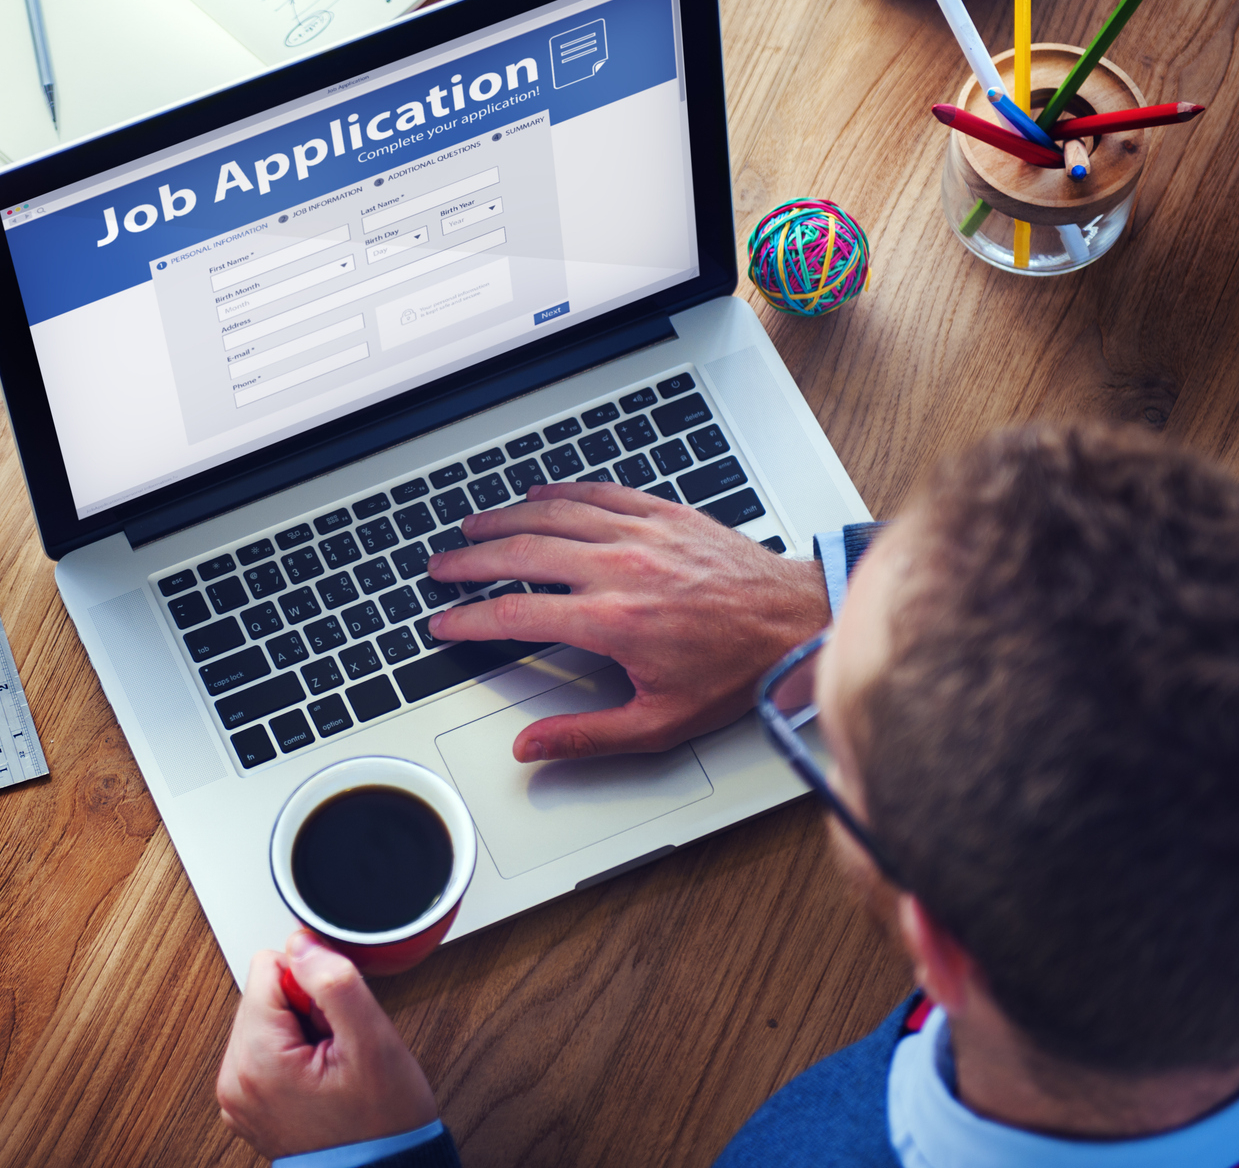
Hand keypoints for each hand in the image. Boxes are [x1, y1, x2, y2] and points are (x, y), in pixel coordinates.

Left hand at [216, 931, 437, 1158]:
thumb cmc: (383, 1125)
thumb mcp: (373, 1043)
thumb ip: (334, 981)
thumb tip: (301, 942)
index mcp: (255, 1060)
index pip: (268, 967)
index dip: (313, 987)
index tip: (334, 1025)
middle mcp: (234, 1079)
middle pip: (263, 994)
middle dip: (306, 1011)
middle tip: (337, 1051)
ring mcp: (238, 1096)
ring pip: (266, 1019)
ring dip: (302, 1032)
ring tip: (331, 1068)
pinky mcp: (248, 1104)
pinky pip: (265, 1050)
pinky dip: (294, 1056)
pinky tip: (320, 1079)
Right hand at [426, 481, 828, 761]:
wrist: (797, 622)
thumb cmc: (738, 670)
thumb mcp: (661, 722)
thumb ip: (587, 735)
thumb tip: (532, 747)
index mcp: (612, 621)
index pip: (515, 614)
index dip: (469, 620)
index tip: (445, 624)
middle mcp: (619, 569)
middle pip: (520, 554)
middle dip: (470, 561)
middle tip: (441, 567)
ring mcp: (640, 534)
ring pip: (551, 515)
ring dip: (504, 519)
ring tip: (472, 527)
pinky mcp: (663, 514)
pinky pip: (596, 493)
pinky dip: (559, 492)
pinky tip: (537, 494)